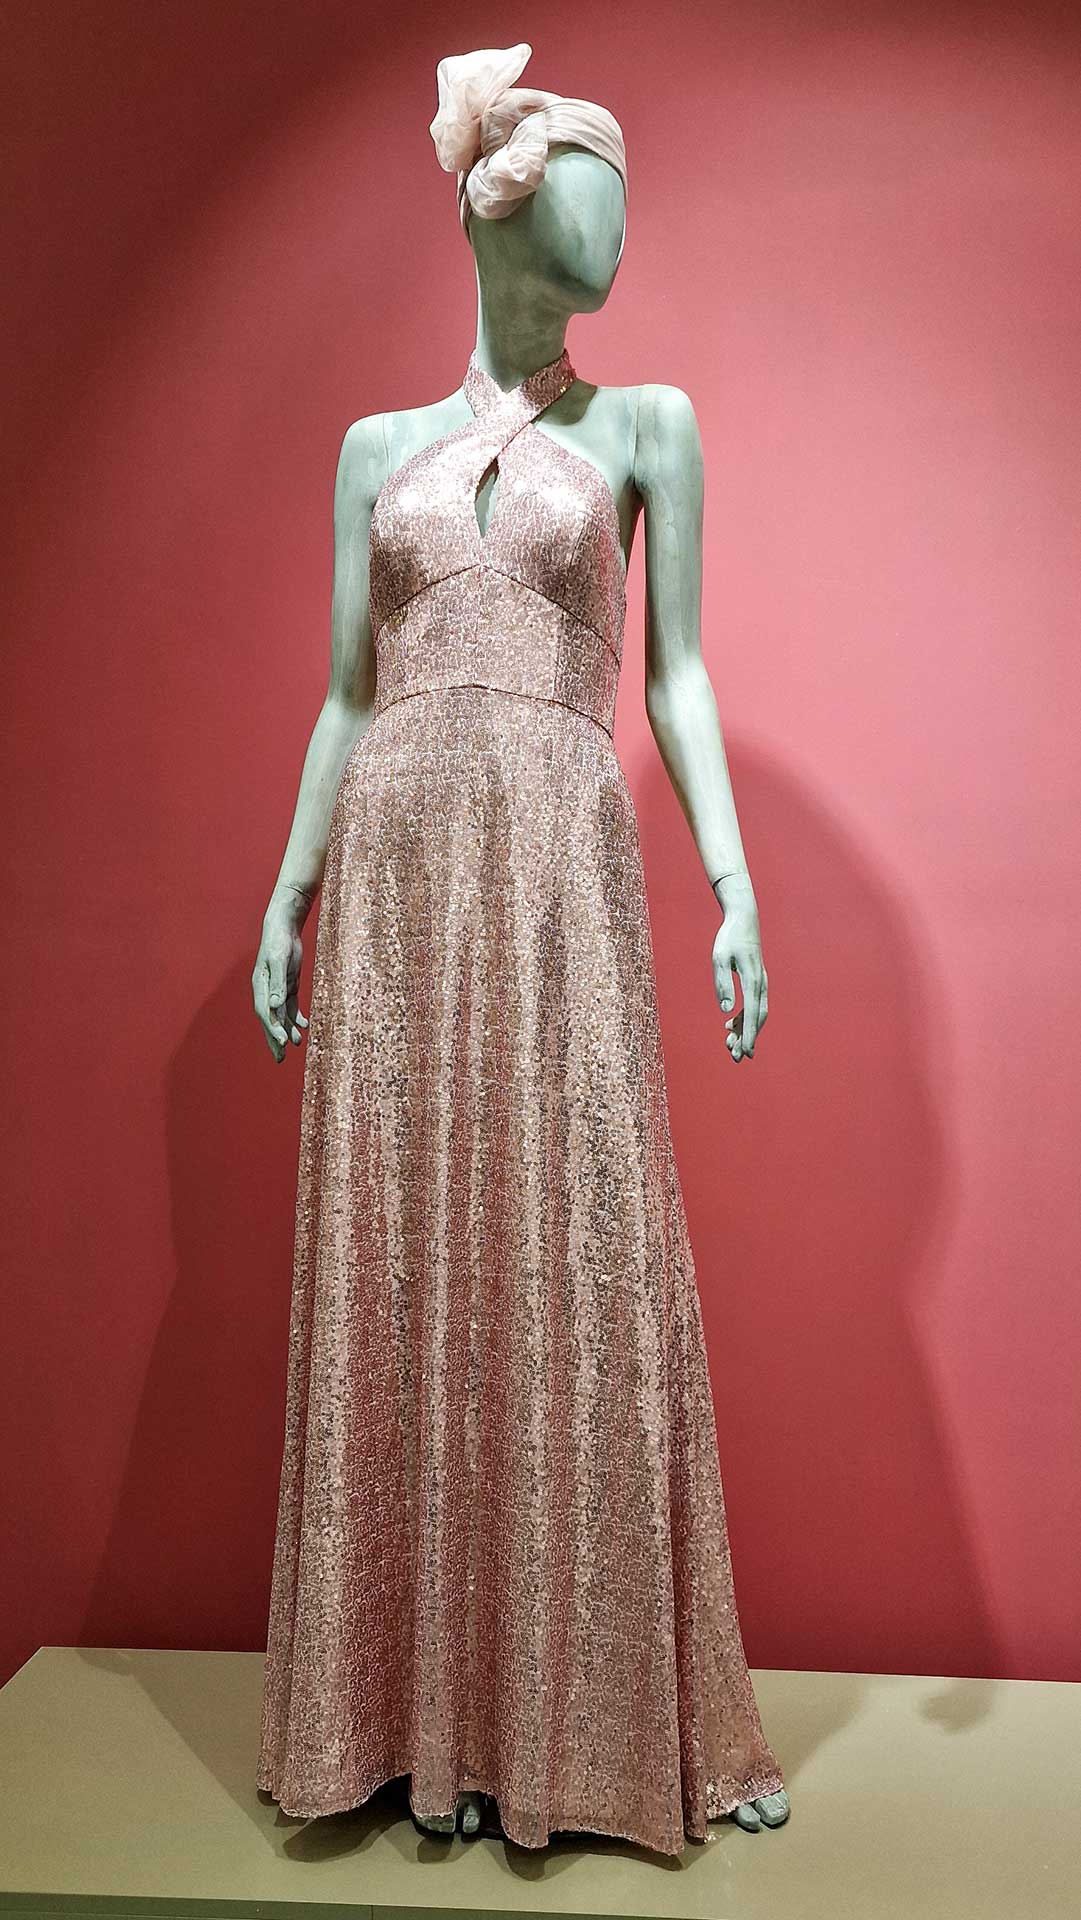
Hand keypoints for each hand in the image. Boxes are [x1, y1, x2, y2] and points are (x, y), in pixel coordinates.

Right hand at [252, 900, 309, 1061]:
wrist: (283, 928)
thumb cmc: (279, 943)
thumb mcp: (279, 962)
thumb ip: (277, 983)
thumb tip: (274, 1005)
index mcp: (260, 986)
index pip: (266, 1013)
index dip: (273, 1029)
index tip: (283, 1042)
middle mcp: (266, 991)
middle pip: (270, 1020)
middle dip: (274, 1040)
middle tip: (280, 1059)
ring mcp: (276, 989)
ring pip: (281, 1016)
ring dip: (287, 1031)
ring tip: (297, 1045)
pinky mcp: (287, 986)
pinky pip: (290, 1006)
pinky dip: (296, 1017)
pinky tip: (304, 1026)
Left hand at [711, 889, 767, 1062]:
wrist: (744, 919)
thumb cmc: (729, 937)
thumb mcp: (720, 958)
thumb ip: (722, 983)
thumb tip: (725, 1010)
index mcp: (752, 979)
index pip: (752, 1013)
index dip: (748, 1035)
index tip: (745, 1052)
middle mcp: (761, 983)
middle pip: (757, 1018)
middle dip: (747, 1039)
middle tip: (735, 1057)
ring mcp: (761, 983)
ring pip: (756, 1014)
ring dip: (744, 1031)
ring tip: (729, 1045)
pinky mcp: (757, 981)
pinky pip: (753, 1005)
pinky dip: (743, 1018)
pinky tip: (728, 1025)